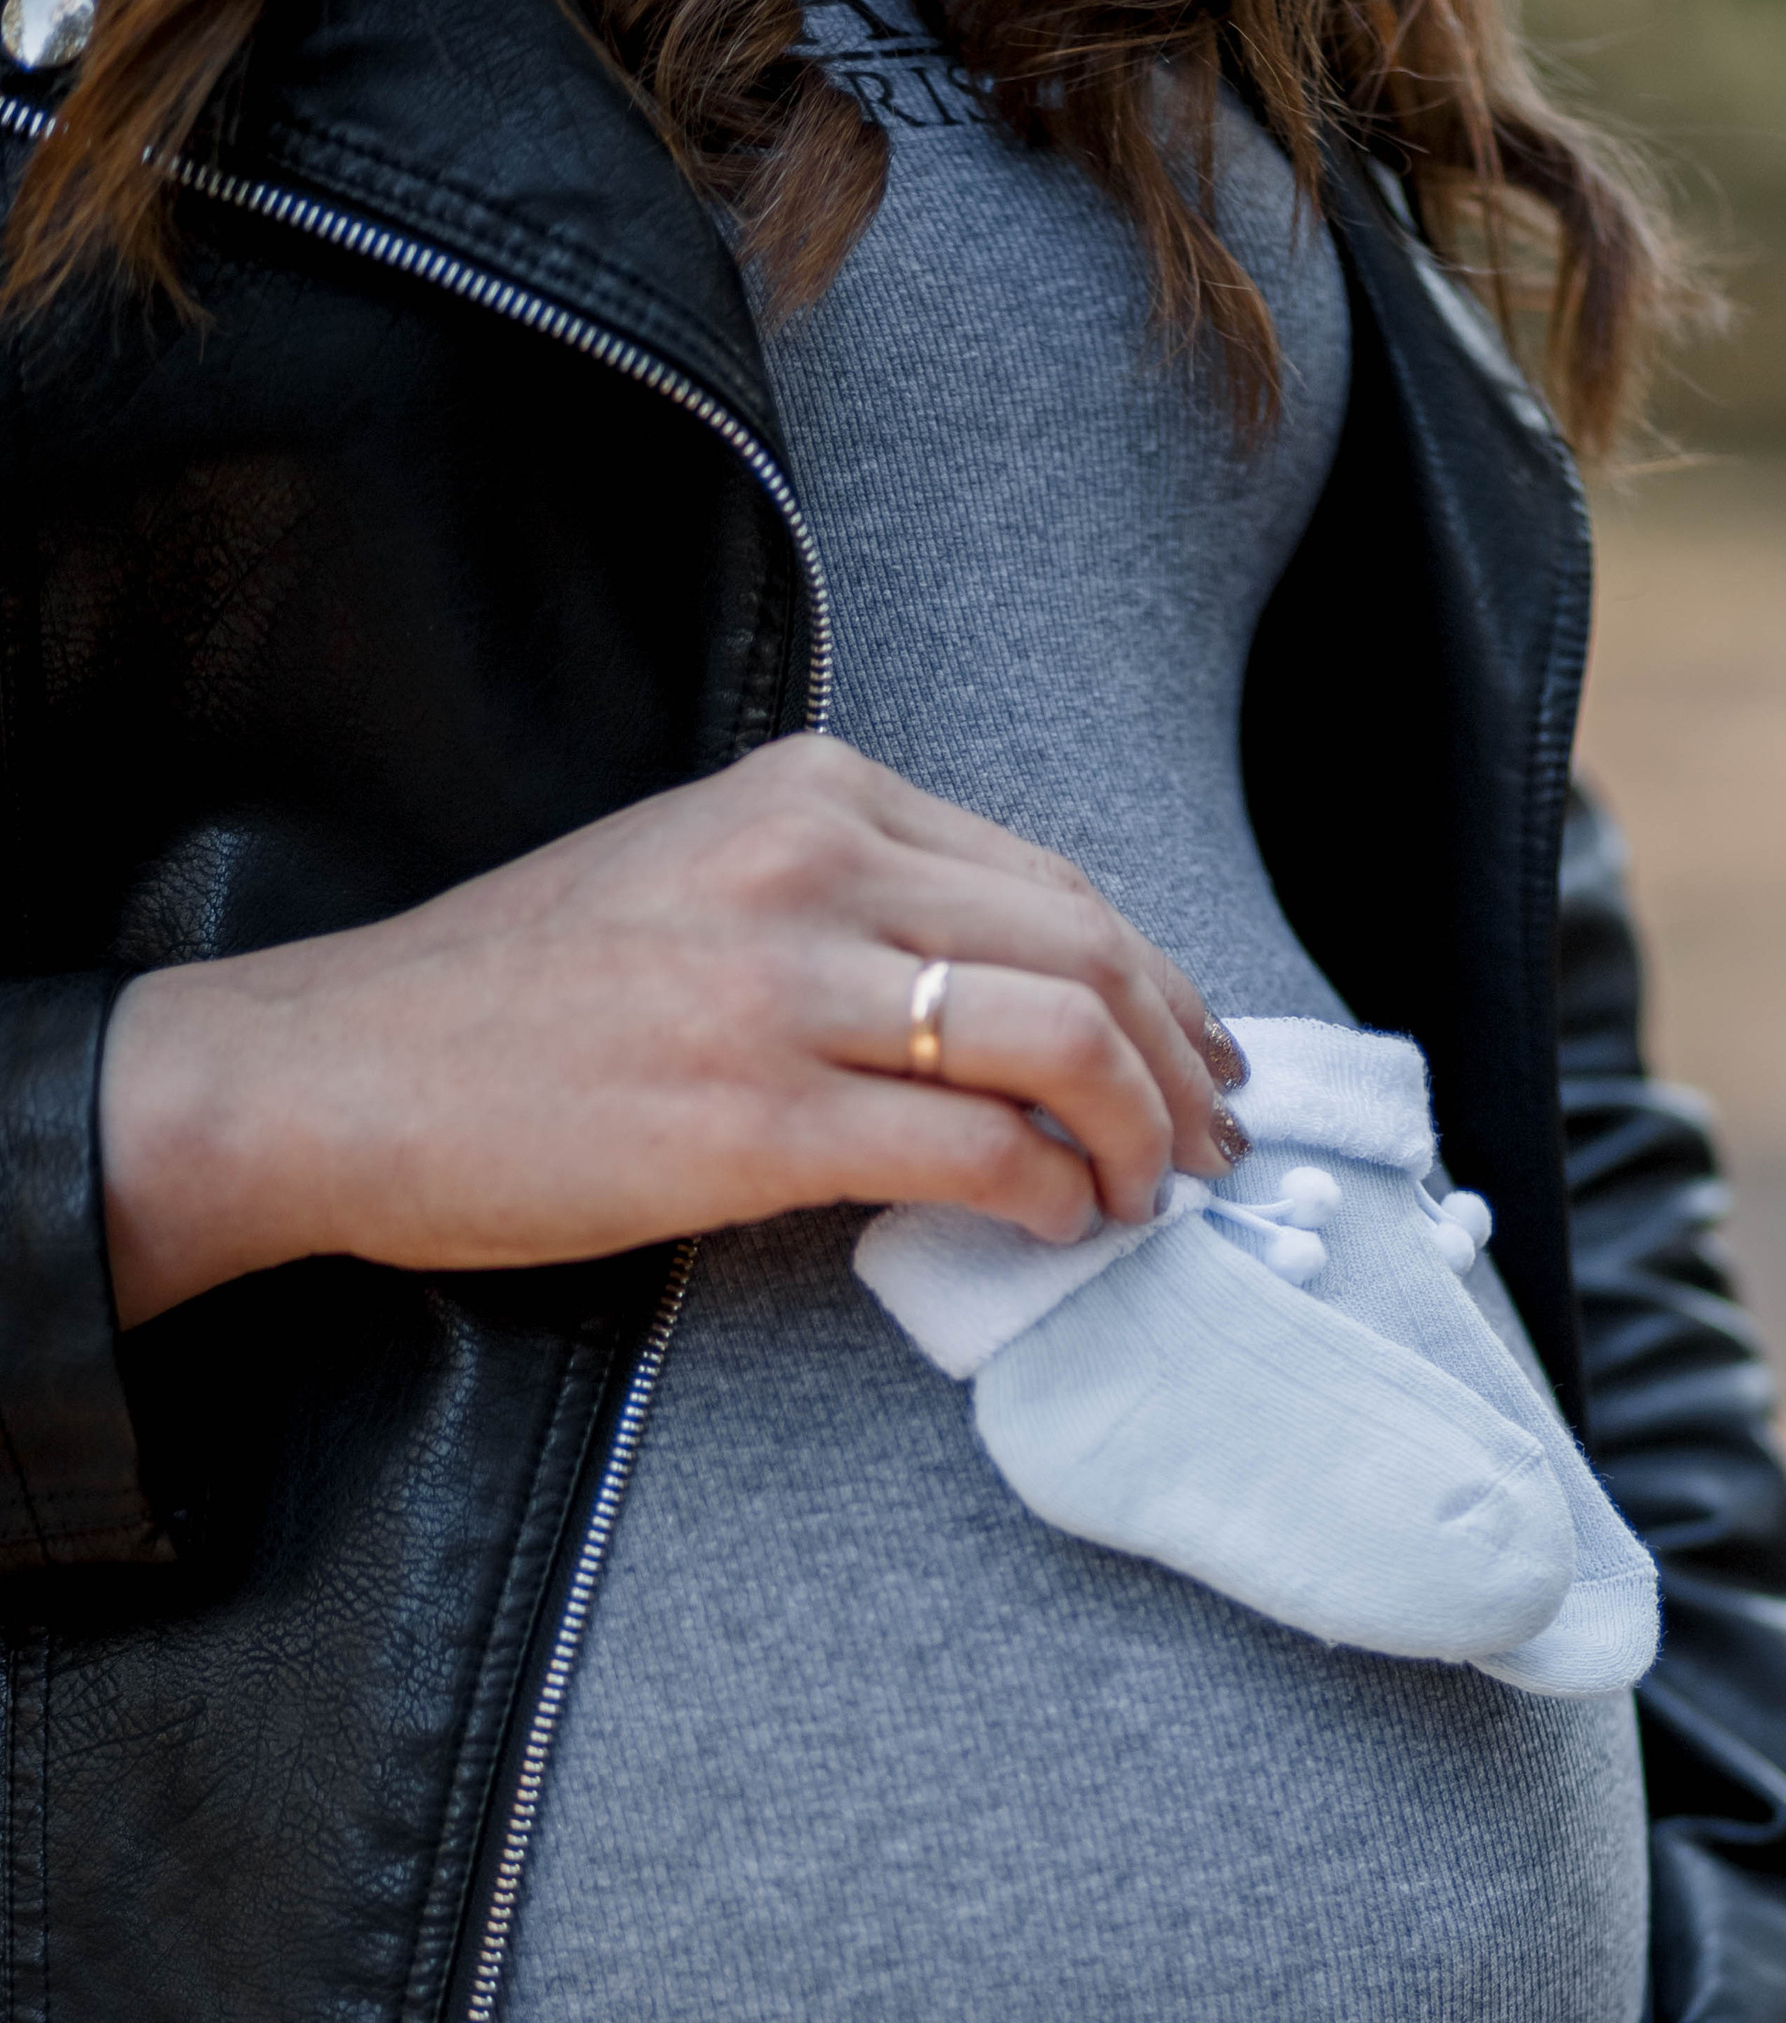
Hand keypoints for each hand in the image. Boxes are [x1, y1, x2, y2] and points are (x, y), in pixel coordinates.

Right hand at [98, 734, 1245, 1324]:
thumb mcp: (694, 878)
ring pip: (1061, 1039)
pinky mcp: (754, 1120)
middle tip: (1216, 1145)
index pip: (1052, 879)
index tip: (1197, 1054)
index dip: (1157, 980)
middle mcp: (810, 862)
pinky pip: (979, 1151)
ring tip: (1150, 1197)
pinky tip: (1061, 1228)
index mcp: (810, 793)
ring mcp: (783, 987)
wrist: (333, 1073)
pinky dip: (1056, 1197)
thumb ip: (848, 904)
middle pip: (1089, 949)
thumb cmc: (510, 1000)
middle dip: (1184, 1061)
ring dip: (1142, 1134)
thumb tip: (1009, 1000)